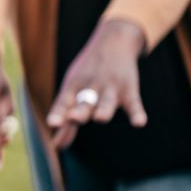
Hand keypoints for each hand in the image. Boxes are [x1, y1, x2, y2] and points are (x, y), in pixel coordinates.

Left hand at [46, 19, 146, 149]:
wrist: (113, 43)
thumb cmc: (86, 74)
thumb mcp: (72, 91)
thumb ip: (66, 121)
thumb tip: (57, 146)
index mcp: (73, 87)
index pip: (64, 102)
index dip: (58, 113)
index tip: (52, 123)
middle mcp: (90, 87)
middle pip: (84, 102)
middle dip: (79, 111)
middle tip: (73, 118)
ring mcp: (110, 88)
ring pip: (106, 101)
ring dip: (103, 109)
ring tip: (100, 118)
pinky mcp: (129, 90)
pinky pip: (134, 103)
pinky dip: (137, 113)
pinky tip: (139, 123)